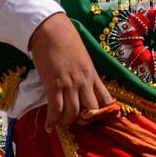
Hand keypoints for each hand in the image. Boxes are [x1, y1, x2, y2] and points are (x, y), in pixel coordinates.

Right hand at [29, 12, 111, 131]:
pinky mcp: (53, 85)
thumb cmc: (66, 41)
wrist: (51, 30)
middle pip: (90, 110)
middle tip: (76, 121)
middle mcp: (83, 82)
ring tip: (61, 122)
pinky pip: (55, 109)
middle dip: (84, 120)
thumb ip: (87, 74)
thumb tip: (86, 88)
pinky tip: (49, 126)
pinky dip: (52, 121)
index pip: (106, 100)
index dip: (105, 114)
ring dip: (67, 121)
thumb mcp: (83, 58)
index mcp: (93, 75)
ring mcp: (69, 84)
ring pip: (73, 113)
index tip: (100, 120)